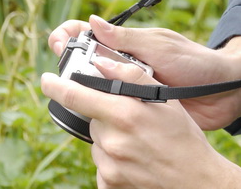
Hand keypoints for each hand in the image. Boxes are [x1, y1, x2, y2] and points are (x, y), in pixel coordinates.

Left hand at [41, 56, 240, 188]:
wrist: (195, 178)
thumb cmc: (182, 135)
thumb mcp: (163, 98)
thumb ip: (131, 75)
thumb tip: (101, 63)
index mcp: (123, 114)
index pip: (76, 96)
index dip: (55, 86)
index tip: (45, 80)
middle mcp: (111, 141)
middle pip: (92, 118)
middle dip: (105, 114)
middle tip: (131, 119)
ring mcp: (108, 166)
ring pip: (97, 141)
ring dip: (110, 137)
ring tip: (138, 140)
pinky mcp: (108, 183)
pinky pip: (101, 164)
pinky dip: (113, 159)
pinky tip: (135, 158)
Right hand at [47, 16, 240, 128]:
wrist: (225, 92)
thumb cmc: (195, 63)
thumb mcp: (159, 47)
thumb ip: (125, 39)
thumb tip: (91, 22)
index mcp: (127, 45)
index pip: (90, 37)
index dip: (70, 37)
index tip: (58, 41)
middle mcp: (124, 68)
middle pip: (85, 66)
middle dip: (68, 65)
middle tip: (58, 67)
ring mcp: (129, 92)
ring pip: (95, 93)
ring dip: (81, 93)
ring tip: (67, 94)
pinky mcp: (137, 115)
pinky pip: (112, 115)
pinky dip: (100, 116)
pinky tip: (88, 120)